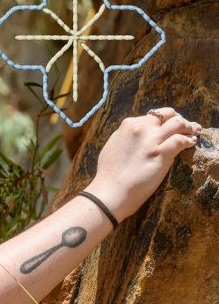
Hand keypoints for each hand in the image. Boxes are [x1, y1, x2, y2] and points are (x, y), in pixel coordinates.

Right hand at [87, 108, 201, 220]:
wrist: (110, 189)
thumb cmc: (109, 172)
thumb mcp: (114, 145)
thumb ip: (128, 136)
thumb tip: (138, 135)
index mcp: (129, 125)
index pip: (154, 115)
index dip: (165, 120)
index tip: (171, 127)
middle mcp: (141, 128)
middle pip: (168, 114)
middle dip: (180, 119)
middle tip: (187, 127)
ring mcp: (151, 140)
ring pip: (178, 123)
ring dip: (189, 127)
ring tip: (194, 133)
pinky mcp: (160, 154)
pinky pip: (181, 140)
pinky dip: (189, 141)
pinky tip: (191, 144)